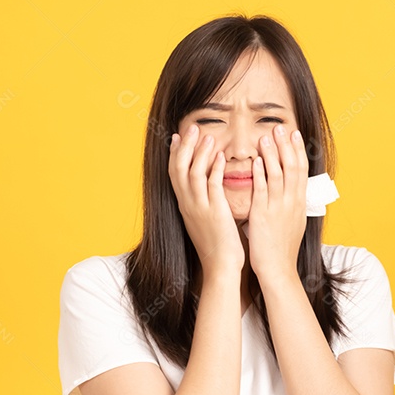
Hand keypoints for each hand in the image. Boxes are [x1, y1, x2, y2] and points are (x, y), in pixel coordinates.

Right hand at [168, 124, 244, 273]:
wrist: (220, 267)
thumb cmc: (217, 245)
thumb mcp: (204, 220)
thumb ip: (204, 202)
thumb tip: (207, 187)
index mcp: (185, 205)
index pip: (174, 174)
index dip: (174, 153)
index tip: (177, 136)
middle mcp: (188, 204)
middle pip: (178, 168)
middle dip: (185, 146)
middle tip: (193, 127)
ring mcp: (199, 208)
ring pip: (193, 173)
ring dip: (200, 153)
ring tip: (209, 136)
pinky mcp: (214, 212)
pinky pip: (212, 185)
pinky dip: (215, 169)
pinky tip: (221, 157)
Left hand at [246, 124, 307, 280]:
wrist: (278, 268)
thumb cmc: (281, 247)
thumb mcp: (293, 222)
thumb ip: (291, 204)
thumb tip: (292, 190)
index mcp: (299, 202)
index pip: (301, 170)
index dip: (297, 150)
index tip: (293, 134)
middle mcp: (292, 202)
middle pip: (292, 167)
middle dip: (287, 146)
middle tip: (280, 127)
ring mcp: (279, 207)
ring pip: (278, 175)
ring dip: (272, 154)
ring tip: (266, 137)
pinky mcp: (264, 215)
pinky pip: (263, 190)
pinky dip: (261, 174)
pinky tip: (256, 161)